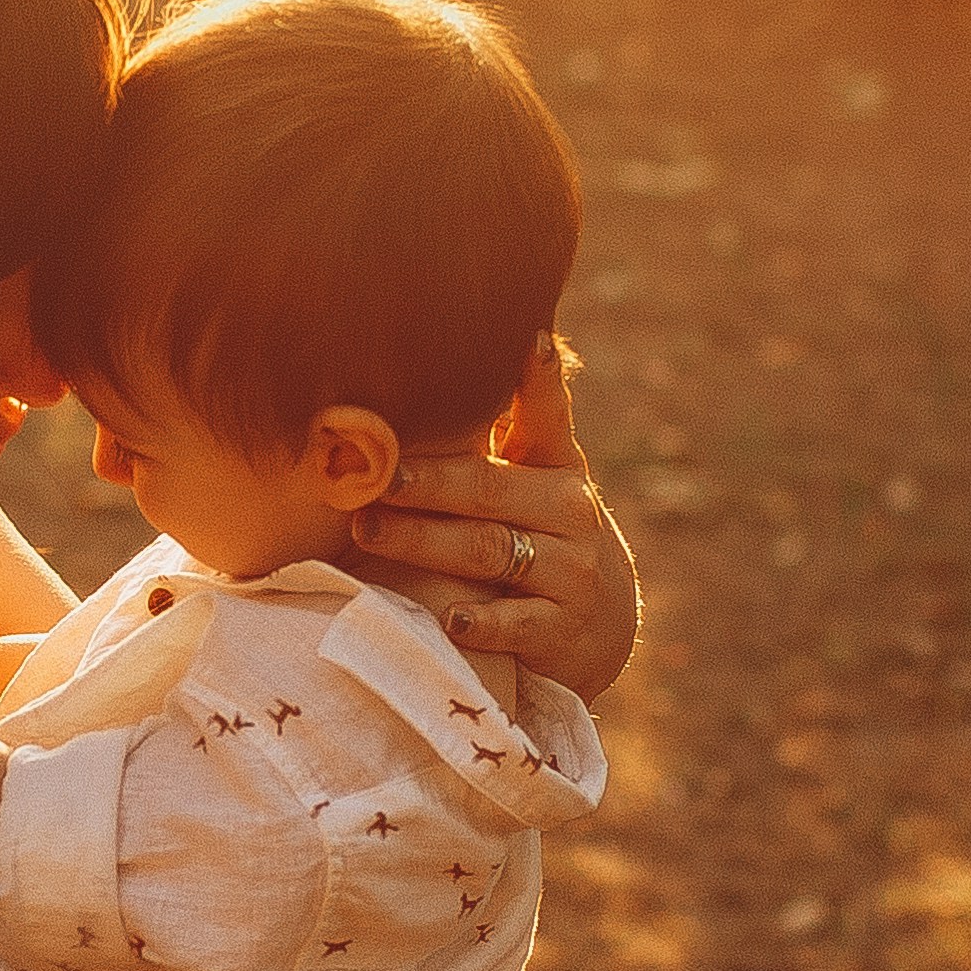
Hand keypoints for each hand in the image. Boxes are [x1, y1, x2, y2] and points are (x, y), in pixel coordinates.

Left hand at [347, 334, 642, 696]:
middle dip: (428, 481)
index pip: (549, 416)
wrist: (599, 625)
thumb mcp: (535, 476)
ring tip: (371, 530)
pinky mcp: (561, 629)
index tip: (529, 341)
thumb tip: (446, 350)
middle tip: (375, 474)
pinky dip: (482, 621)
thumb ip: (502, 423)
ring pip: (490, 549)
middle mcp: (570, 511)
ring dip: (426, 541)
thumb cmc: (542, 532)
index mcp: (557, 466)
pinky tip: (448, 618)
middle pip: (489, 489)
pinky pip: (517, 623)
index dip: (539, 380)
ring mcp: (571, 571)